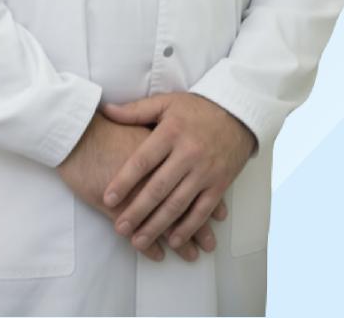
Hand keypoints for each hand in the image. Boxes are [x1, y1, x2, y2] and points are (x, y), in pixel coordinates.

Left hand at [56, 110, 227, 261]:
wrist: (237, 114)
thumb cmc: (196, 109)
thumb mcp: (166, 103)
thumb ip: (135, 110)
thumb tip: (106, 110)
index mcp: (171, 132)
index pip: (143, 161)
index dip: (124, 181)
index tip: (108, 199)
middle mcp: (188, 153)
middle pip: (158, 188)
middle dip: (137, 211)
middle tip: (120, 228)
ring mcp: (205, 171)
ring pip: (178, 204)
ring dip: (158, 226)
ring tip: (138, 241)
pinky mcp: (220, 184)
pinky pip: (203, 210)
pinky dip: (188, 227)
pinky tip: (173, 241)